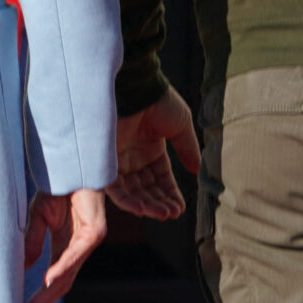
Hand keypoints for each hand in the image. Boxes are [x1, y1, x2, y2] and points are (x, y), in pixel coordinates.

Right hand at [25, 188, 108, 302]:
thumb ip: (32, 241)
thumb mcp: (37, 218)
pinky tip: (48, 279)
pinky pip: (75, 254)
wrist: (74, 166)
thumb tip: (23, 267)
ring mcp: (88, 242)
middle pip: (62, 283)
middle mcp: (79, 249)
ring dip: (51, 292)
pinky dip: (62, 267)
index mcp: (66, 248)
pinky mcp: (95, 231)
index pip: (54, 280)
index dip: (42, 298)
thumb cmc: (58, 189)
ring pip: (69, 273)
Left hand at [109, 89, 202, 220]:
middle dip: (159, 203)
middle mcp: (132, 156)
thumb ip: (188, 149)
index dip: (170, 194)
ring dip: (147, 205)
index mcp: (150, 148)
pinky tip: (143, 210)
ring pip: (131, 192)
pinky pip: (114, 188)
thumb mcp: (181, 125)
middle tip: (171, 214)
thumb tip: (197, 170)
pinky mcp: (104, 161)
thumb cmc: (159, 101)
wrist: (137, 88)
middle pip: (146, 189)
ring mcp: (118, 160)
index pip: (160, 178)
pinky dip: (128, 201)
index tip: (180, 208)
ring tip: (162, 214)